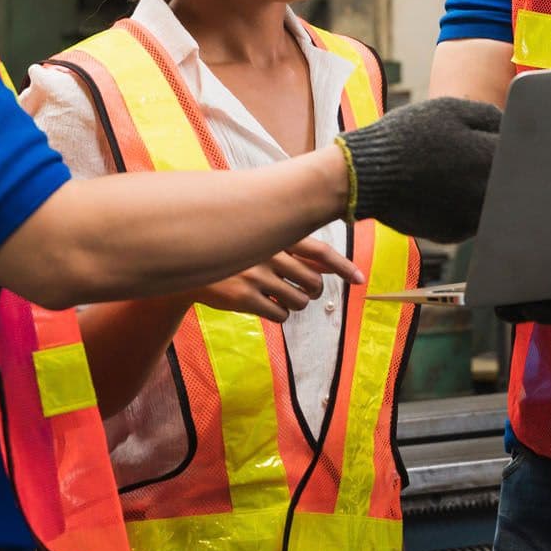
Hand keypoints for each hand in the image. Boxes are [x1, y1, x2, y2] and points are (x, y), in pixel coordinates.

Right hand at [186, 237, 363, 323]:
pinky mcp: (244, 297)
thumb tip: (328, 266)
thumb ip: (294, 251)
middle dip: (313, 291)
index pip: (320, 251)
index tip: (359, 279)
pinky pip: (281, 314)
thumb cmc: (235, 254)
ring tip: (280, 296)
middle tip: (303, 291)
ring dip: (296, 303)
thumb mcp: (262, 243)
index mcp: (276, 236)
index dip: (343, 266)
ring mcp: (256, 275)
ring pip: (300, 301)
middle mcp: (269, 253)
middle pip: (314, 282)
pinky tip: (267, 305)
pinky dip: (280, 314)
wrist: (190, 264)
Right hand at [333, 97, 499, 243]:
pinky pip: (469, 218)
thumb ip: (490, 116)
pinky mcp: (454, 234)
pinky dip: (460, 205)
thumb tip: (512, 125)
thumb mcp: (449, 109)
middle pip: (511, 183)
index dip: (513, 144)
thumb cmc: (408, 136)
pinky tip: (439, 190)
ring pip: (491, 203)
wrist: (364, 176)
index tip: (495, 139)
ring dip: (480, 189)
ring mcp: (473, 219)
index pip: (523, 153)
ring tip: (451, 172)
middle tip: (468, 156)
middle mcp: (489, 194)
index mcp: (493, 159)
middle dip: (496, 168)